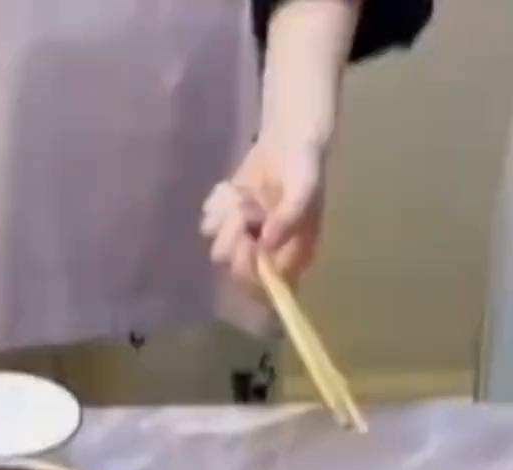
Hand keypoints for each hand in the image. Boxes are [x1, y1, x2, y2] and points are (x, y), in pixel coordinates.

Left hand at [201, 136, 326, 291]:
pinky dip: (218, 203)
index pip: (262, 286)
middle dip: (235, 235)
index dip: (249, 266)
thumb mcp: (305, 189)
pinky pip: (207, 222)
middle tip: (248, 207)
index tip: (248, 238)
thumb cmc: (305, 168)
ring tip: (245, 195)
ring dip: (227, 216)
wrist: (288, 140)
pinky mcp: (225, 221)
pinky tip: (234, 188)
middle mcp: (266, 255)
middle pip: (232, 267)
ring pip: (217, 244)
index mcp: (291, 258)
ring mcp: (243, 239)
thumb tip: (266, 243)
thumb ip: (290, 216)